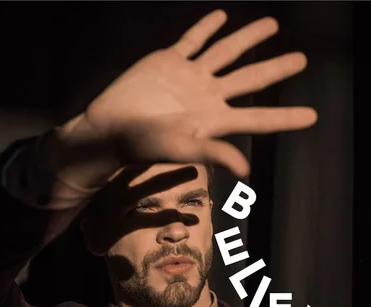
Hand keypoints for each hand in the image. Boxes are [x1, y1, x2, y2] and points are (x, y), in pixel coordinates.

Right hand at [81, 10, 316, 177]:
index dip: (286, 118)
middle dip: (276, 69)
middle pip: (251, 78)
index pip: (258, 118)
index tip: (312, 117)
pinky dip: (206, 28)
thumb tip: (247, 172)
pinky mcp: (169, 60)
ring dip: (248, 38)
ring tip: (272, 25)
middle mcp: (208, 96)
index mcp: (215, 119)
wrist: (110, 127)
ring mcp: (190, 76)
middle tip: (302, 61)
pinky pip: (192, 40)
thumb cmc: (144, 144)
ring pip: (227, 52)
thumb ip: (215, 153)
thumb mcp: (181, 149)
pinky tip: (221, 17)